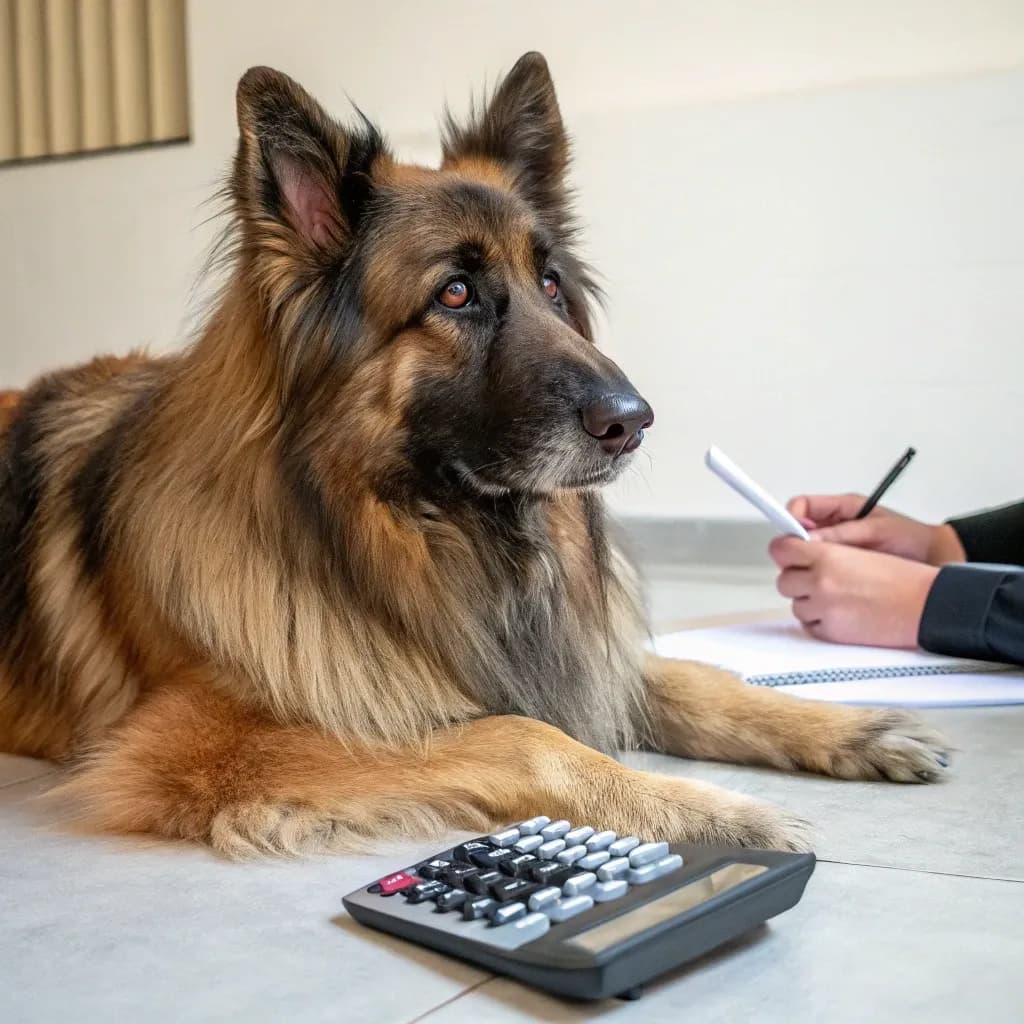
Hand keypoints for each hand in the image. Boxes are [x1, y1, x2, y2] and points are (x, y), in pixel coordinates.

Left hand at [770, 537, 938, 647]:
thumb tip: (795, 552)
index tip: (788, 553)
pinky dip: (820, 620)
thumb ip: (824, 551)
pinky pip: (809, 625)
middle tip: (820, 579)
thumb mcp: (859, 550)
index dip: (784, 551)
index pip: (781, 550)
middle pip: (784, 580)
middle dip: (798, 579)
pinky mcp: (830, 633)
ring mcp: (823, 609)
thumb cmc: (902, 577)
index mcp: (827, 556)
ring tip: (840, 598)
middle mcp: (819, 582)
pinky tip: (843, 613)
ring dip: (810, 602)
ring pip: (796, 604)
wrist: (926, 606)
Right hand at [787, 494, 964, 565]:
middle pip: (798, 532)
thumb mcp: (876, 531)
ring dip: (808, 562)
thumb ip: (843, 534)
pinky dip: (819, 575)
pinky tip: (828, 582)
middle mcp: (834, 527)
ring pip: (806, 553)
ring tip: (821, 570)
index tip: (792, 532)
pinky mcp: (841, 568)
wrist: (935, 560)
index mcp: (842, 509)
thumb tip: (810, 539)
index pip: (803, 506)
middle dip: (796, 544)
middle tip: (804, 556)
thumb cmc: (912, 539)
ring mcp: (836, 548)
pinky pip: (819, 570)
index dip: (792, 517)